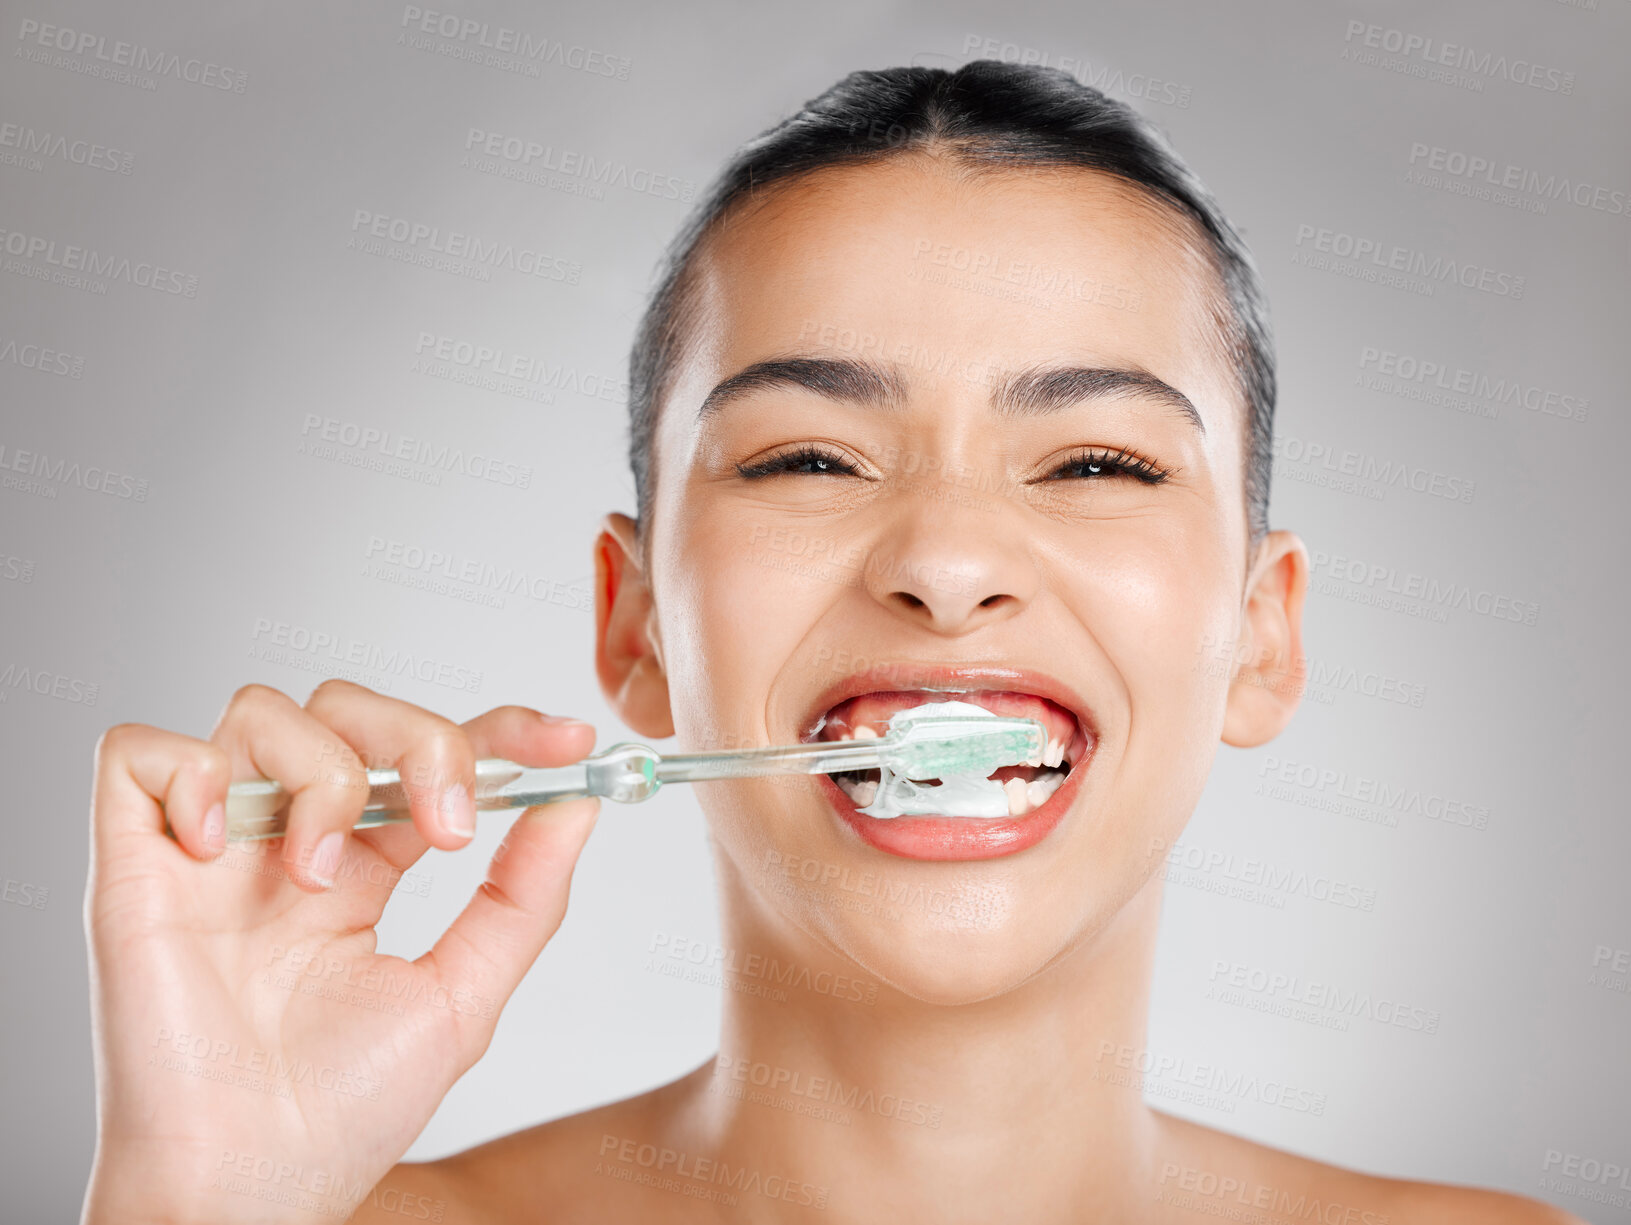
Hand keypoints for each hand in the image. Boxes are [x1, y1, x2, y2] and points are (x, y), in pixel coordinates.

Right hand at [81, 680, 599, 1224]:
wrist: (250, 1187)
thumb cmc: (340, 1115)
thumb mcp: (461, 1000)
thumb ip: (522, 901)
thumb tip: (577, 809)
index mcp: (362, 871)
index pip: (425, 756)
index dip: (497, 730)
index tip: (567, 742)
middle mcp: (286, 845)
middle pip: (347, 708)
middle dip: (417, 739)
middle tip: (447, 826)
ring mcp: (211, 851)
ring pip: (260, 711)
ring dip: (321, 772)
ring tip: (323, 873)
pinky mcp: (134, 867)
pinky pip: (138, 754)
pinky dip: (192, 774)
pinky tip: (221, 847)